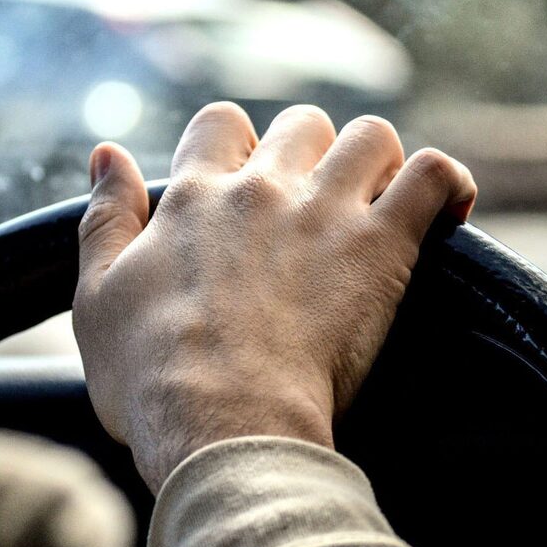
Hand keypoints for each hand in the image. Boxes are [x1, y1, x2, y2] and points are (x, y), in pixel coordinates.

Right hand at [73, 102, 475, 491]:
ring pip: (369, 137)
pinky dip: (447, 182)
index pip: (220, 124)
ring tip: (374, 205)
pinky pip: (433, 175)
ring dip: (375, 162)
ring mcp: (326, 211)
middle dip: (309, 153)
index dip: (235, 144)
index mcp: (194, 197)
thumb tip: (107, 153)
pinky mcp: (381, 246)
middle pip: (301, 124)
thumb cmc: (152, 378)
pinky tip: (449, 206)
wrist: (223, 423)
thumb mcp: (97, 296)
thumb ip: (104, 218)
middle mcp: (262, 188)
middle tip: (310, 208)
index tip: (242, 182)